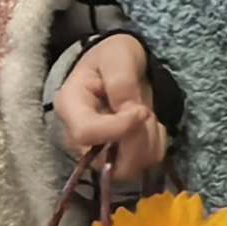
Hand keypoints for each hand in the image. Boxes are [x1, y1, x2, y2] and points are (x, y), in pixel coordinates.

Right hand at [52, 34, 167, 176]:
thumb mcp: (118, 56)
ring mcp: (98, 152)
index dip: (118, 128)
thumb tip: (131, 113)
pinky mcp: (117, 158)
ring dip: (149, 142)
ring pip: (127, 169)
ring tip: (149, 116)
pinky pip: (143, 165)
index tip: (140, 111)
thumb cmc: (112, 57)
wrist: (119, 66)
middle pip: (107, 161)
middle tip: (146, 112)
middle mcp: (78, 137)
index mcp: (70, 106)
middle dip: (137, 139)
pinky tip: (152, 127)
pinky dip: (156, 147)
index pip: (86, 133)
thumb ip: (121, 82)